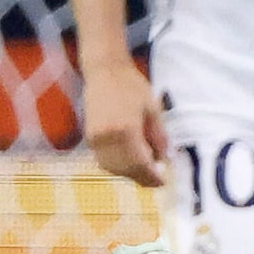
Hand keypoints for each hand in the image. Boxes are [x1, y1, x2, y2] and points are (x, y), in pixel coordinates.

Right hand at [81, 57, 167, 187]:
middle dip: (142, 177)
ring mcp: (94, 138)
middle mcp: (106, 137)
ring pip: (112, 168)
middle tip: (156, 179)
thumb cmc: (132, 87)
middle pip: (125, 169)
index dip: (152, 176)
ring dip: (129, 173)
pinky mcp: (89, 136)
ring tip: (145, 170)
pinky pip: (103, 159)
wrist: (105, 72)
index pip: (140, 163)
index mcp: (125, 130)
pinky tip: (130, 161)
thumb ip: (159, 137)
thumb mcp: (153, 111)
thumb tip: (164, 160)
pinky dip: (117, 165)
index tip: (162, 182)